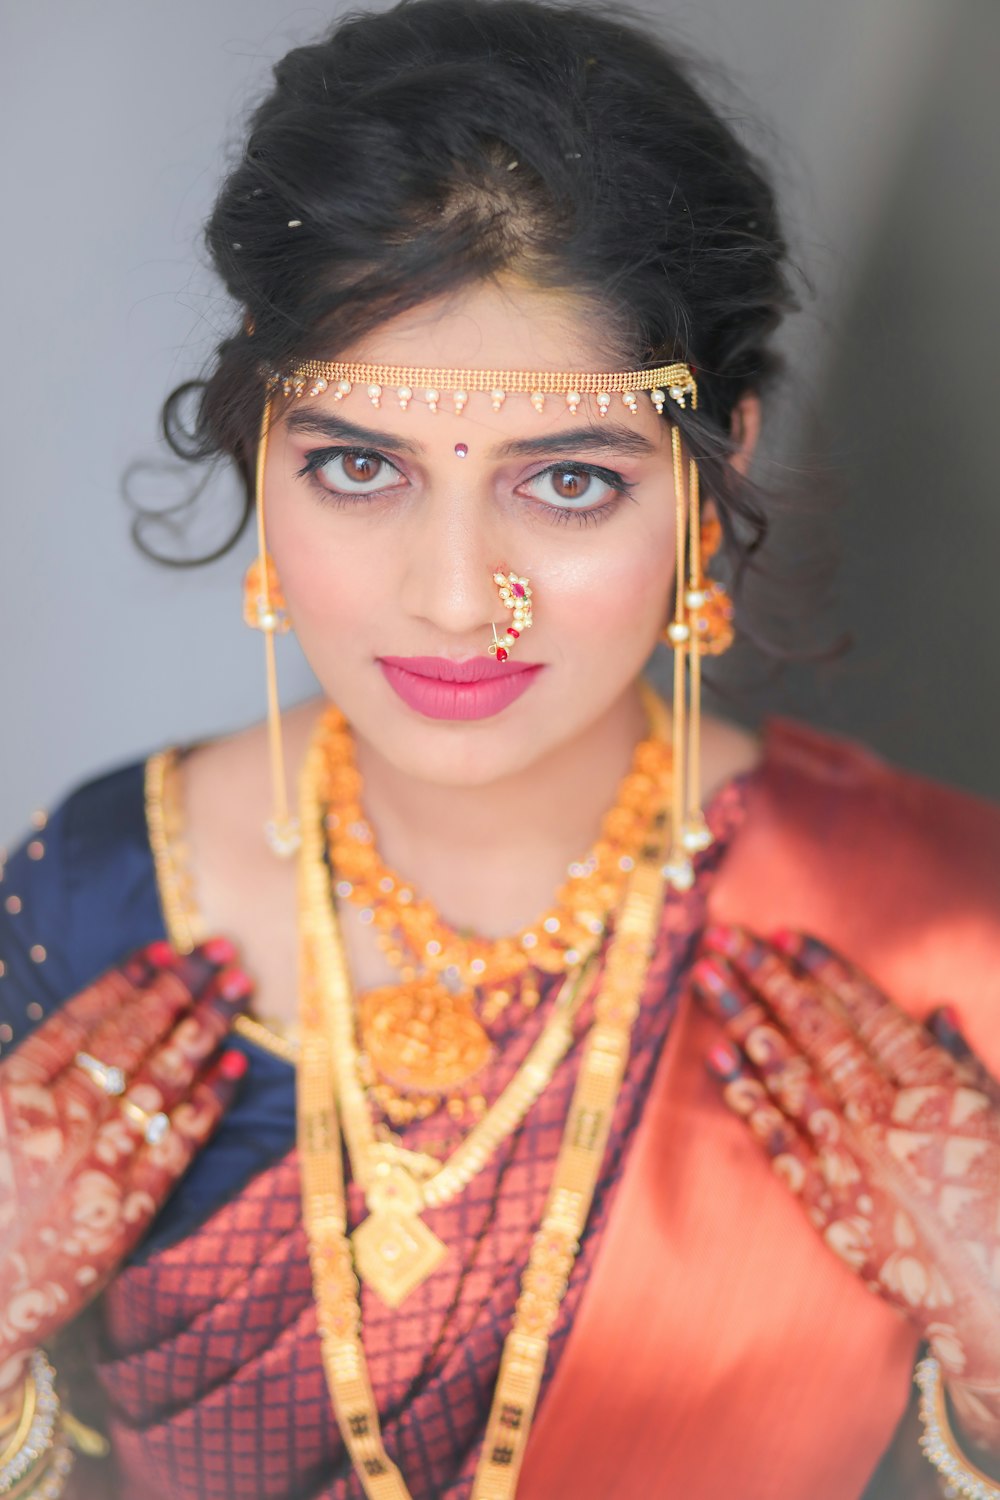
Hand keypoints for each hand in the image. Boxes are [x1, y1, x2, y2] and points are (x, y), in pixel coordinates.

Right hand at [0, 939, 252, 1395]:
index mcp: (8, 1099)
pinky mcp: (129, 1210)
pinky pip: (179, 1142)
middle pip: (131, 1039)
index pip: (78, 1022)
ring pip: (164, 1079)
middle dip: (179, 987)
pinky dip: (210, 1099)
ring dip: (206, 1026)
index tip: (160, 950)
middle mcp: (58, 1124)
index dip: (123, 981)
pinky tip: (236, 1064)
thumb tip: (61, 1037)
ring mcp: (98, 1166)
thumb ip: (15, 1076)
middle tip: (219, 949)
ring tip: (238, 987)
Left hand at [691, 925, 999, 1452]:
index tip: (781, 933)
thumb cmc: (997, 1196)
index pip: (867, 1011)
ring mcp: (850, 1157)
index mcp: (934, 1086)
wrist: (993, 1292)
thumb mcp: (998, 1117)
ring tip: (706, 977)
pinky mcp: (826, 1201)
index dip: (821, 968)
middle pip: (814, 1030)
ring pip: (785, 1073)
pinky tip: (715, 1055)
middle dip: (766, 977)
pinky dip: (744, 1095)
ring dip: (741, 1019)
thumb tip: (936, 1011)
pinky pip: (776, 1138)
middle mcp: (885, 1114)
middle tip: (723, 936)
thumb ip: (963, 1064)